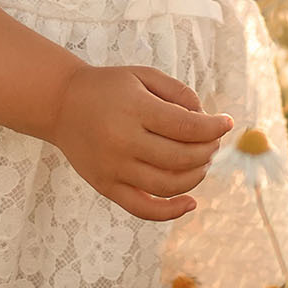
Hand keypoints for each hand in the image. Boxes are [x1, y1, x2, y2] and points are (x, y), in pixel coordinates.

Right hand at [48, 63, 233, 221]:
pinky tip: (191, 203)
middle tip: (212, 142)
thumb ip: (178, 92)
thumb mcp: (142, 75)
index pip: (187, 127)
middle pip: (182, 158)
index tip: (226, 123)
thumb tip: (206, 120)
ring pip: (169, 185)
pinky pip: (143, 209)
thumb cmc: (108, 88)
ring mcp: (114, 168)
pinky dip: (171, 212)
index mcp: (134, 110)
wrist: (60, 104)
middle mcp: (123, 142)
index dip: (213, 127)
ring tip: (202, 162)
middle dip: (207, 151)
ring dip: (196, 176)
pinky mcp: (106, 187)